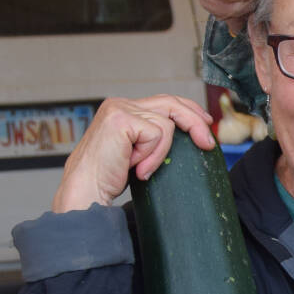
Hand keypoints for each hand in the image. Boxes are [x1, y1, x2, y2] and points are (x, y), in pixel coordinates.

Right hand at [51, 95, 215, 212]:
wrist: (86, 192)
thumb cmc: (108, 178)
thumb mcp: (137, 152)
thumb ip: (152, 137)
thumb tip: (190, 133)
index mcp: (123, 109)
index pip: (164, 101)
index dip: (189, 110)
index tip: (206, 124)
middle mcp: (120, 104)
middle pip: (171, 103)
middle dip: (194, 122)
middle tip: (207, 143)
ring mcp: (119, 109)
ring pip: (166, 125)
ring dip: (160, 153)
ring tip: (140, 168)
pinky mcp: (121, 119)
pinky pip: (158, 135)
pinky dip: (152, 155)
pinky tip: (134, 166)